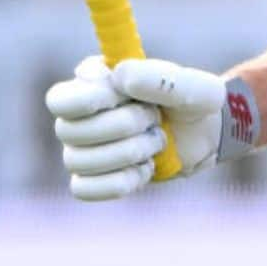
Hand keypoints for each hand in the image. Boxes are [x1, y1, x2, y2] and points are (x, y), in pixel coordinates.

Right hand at [45, 56, 226, 199]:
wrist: (205, 134)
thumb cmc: (191, 100)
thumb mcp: (188, 85)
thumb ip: (158, 77)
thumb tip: (119, 77)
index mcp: (93, 81)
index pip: (61, 99)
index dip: (89, 100)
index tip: (124, 96)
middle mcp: (79, 116)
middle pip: (69, 131)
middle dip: (121, 126)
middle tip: (153, 117)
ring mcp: (82, 149)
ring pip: (77, 161)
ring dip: (127, 152)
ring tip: (156, 141)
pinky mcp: (93, 178)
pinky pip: (85, 188)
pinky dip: (120, 180)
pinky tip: (145, 167)